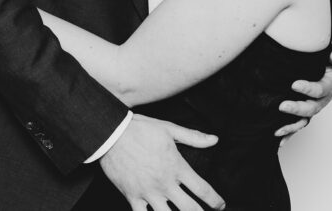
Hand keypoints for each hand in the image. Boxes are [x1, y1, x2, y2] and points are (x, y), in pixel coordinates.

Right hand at [99, 114, 224, 210]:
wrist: (111, 134)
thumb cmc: (140, 130)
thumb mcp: (169, 129)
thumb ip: (193, 137)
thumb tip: (214, 140)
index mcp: (177, 167)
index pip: (202, 189)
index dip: (215, 200)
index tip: (220, 205)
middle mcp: (165, 183)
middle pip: (190, 209)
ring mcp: (148, 192)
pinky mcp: (132, 196)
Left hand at [274, 47, 331, 139]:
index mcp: (329, 87)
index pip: (319, 90)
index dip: (308, 88)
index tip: (294, 84)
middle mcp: (321, 100)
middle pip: (310, 108)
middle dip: (296, 109)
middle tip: (282, 106)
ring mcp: (314, 107)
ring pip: (304, 120)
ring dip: (291, 126)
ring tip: (277, 130)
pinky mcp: (306, 111)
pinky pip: (299, 124)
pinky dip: (290, 134)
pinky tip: (280, 141)